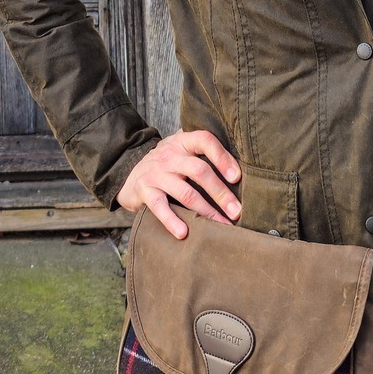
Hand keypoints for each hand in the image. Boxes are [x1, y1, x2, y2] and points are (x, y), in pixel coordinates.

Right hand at [117, 130, 242, 239]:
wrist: (131, 173)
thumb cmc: (168, 165)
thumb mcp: (182, 151)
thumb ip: (203, 153)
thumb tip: (241, 170)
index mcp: (182, 143)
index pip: (204, 140)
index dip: (222, 157)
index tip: (237, 177)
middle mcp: (169, 156)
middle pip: (199, 170)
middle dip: (221, 192)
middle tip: (237, 211)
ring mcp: (156, 173)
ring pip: (185, 192)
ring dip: (206, 211)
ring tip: (222, 226)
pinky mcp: (144, 191)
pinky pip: (160, 207)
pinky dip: (172, 220)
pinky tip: (184, 233)